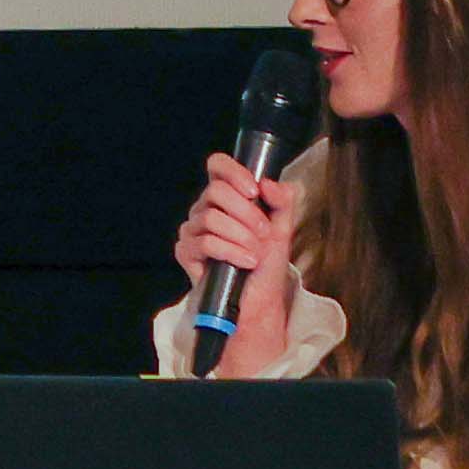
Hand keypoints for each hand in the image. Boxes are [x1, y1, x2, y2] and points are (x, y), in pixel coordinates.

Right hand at [173, 151, 304, 363]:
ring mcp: (193, 230)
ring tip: (255, 253)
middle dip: (246, 213)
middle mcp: (205, 209)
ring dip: (241, 237)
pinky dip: (231, 252)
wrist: (260, 301)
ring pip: (210, 217)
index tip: (254, 191)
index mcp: (226, 198)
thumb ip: (281, 201)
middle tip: (263, 233)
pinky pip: (205, 242)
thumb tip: (269, 182)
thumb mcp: (282, 228)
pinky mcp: (186, 252)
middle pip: (215, 191)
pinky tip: (245, 262)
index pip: (217, 166)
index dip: (233, 172)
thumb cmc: (267, 265)